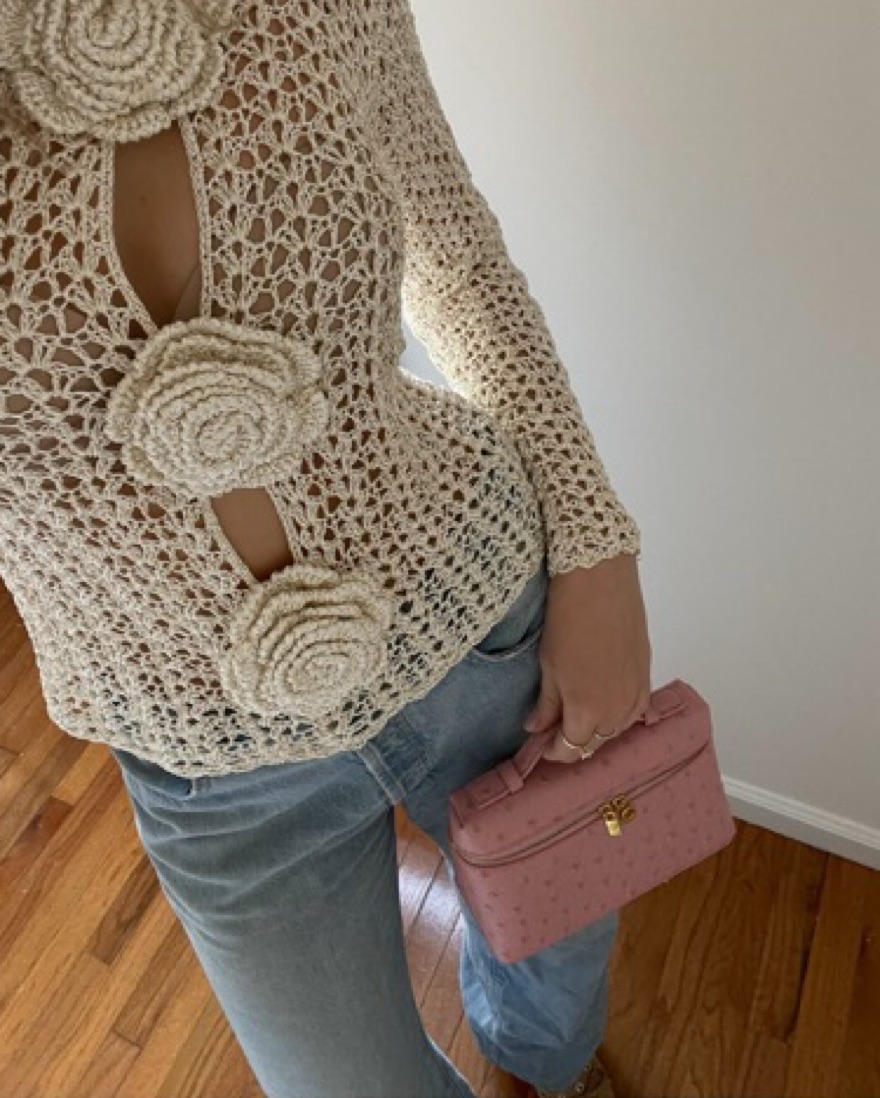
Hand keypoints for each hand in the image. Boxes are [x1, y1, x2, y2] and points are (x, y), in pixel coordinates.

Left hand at [524, 552, 651, 761]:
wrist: (601, 581)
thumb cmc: (569, 618)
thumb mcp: (548, 665)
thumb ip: (546, 704)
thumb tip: (536, 728)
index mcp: (586, 711)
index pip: (570, 749)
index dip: (553, 751)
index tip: (541, 742)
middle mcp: (616, 709)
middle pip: (595, 743)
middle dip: (573, 741)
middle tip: (555, 727)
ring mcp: (636, 692)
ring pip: (617, 729)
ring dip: (597, 729)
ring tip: (578, 714)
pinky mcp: (647, 674)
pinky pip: (636, 710)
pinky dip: (619, 714)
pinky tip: (605, 702)